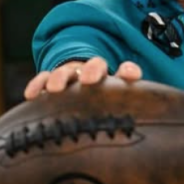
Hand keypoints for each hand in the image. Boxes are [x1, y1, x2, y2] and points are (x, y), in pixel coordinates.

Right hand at [24, 57, 142, 99]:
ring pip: (65, 73)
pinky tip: (31, 95)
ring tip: (55, 89)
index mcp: (115, 79)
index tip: (129, 74)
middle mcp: (91, 74)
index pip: (125, 71)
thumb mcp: (119, 103)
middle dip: (92, 70)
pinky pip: (42, 80)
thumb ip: (132, 102)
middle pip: (93, 66)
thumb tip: (152, 117)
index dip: (128, 71)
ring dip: (60, 78)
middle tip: (89, 80)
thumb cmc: (105, 103)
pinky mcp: (50, 84)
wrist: (81, 93)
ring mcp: (70, 77)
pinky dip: (37, 85)